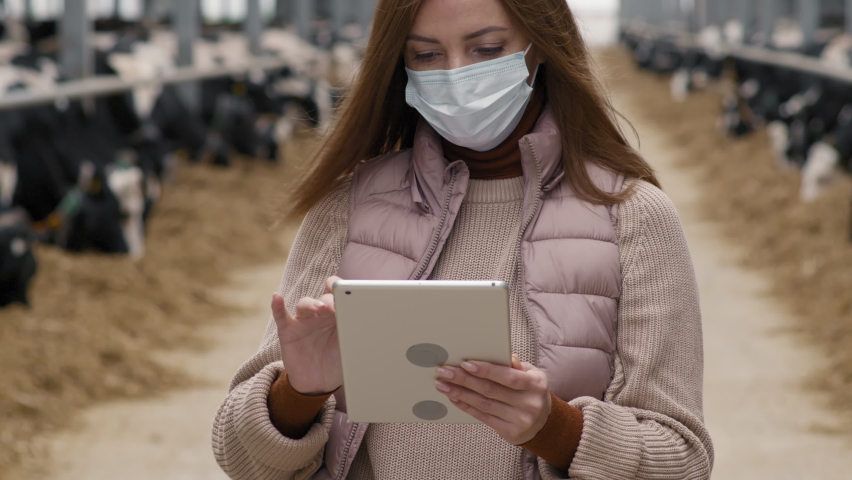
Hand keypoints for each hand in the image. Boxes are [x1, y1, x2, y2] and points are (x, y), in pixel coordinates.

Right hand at [272, 276, 342, 395]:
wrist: (318, 383)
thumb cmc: (336, 361)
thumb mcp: (348, 346)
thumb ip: (353, 332)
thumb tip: (367, 321)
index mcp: (337, 315)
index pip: (338, 295)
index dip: (342, 290)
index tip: (349, 292)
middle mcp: (320, 315)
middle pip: (323, 298)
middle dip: (330, 300)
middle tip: (336, 307)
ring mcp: (303, 321)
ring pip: (305, 304)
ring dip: (312, 304)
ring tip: (320, 309)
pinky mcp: (288, 331)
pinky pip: (281, 315)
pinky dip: (278, 306)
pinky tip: (277, 297)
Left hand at [434, 355, 550, 444]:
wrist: (544, 423)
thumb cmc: (532, 391)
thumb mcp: (532, 374)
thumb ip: (516, 366)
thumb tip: (503, 356)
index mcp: (535, 384)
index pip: (508, 376)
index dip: (486, 370)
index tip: (465, 363)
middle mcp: (529, 403)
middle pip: (491, 390)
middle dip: (464, 380)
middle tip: (445, 371)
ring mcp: (520, 420)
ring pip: (483, 404)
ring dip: (460, 393)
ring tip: (443, 384)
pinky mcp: (510, 432)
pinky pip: (483, 417)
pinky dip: (466, 406)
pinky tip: (454, 398)